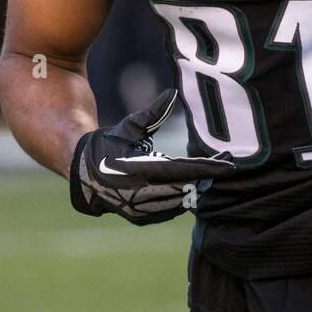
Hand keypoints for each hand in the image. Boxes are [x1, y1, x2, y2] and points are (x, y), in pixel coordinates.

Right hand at [70, 88, 235, 225]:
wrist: (81, 173)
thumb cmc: (106, 144)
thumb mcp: (129, 126)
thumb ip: (153, 112)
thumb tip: (172, 93)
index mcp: (143, 172)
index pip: (186, 171)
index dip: (209, 168)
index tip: (230, 163)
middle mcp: (144, 195)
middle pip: (188, 189)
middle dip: (207, 177)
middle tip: (225, 164)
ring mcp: (142, 210)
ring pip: (181, 202)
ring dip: (197, 188)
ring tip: (211, 173)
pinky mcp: (141, 218)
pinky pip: (170, 210)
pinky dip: (183, 198)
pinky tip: (193, 186)